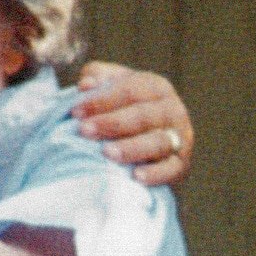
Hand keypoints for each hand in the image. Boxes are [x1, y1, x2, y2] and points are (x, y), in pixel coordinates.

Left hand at [73, 61, 193, 185]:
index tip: (75, 111)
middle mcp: (171, 110)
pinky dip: (155, 173)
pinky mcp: (180, 164)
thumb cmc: (120, 109)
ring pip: (157, 142)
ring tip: (106, 153)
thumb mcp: (110, 89)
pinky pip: (171, 169)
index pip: (129, 90)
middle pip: (143, 116)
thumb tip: (86, 84)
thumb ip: (97, 79)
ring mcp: (179, 138)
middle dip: (112, 123)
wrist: (144, 145)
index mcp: (155, 87)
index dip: (102, 99)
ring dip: (131, 148)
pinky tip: (136, 176)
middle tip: (84, 130)